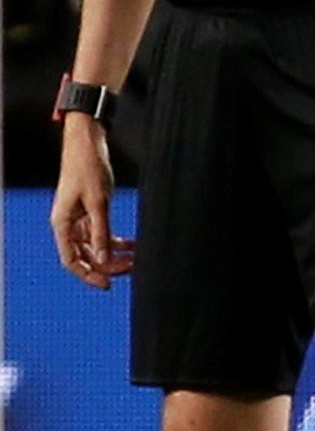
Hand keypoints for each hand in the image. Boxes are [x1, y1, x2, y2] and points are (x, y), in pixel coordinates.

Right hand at [52, 117, 129, 288]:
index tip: (107, 285)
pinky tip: (134, 245)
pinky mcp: (91, 212)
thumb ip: (101, 231)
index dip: (88, 274)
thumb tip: (104, 258)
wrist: (88, 145)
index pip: (71, 260)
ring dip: (115, 254)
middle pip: (85, 256)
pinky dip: (118, 241)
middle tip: (132, 269)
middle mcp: (68, 225)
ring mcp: (80, 220)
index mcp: (62, 224)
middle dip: (107, 265)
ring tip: (136, 259)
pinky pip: (103, 234)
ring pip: (96, 247)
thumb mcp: (98, 202)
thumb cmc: (87, 169)